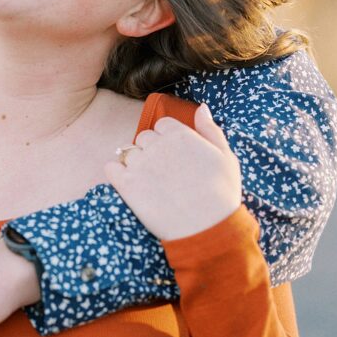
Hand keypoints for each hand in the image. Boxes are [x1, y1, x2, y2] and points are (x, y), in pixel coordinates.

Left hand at [105, 104, 241, 240]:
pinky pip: (111, 168)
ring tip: (151, 184)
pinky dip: (117, 174)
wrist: (207, 229)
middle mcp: (158, 145)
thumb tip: (201, 108)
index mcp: (180, 135)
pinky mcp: (126, 184)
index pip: (162, 125)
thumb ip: (210, 129)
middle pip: (144, 138)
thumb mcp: (226, 157)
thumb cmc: (221, 195)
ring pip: (128, 153)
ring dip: (135, 164)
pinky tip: (130, 186)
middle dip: (151, 152)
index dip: (168, 140)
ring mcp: (140, 164)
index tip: (175, 158)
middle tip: (164, 174)